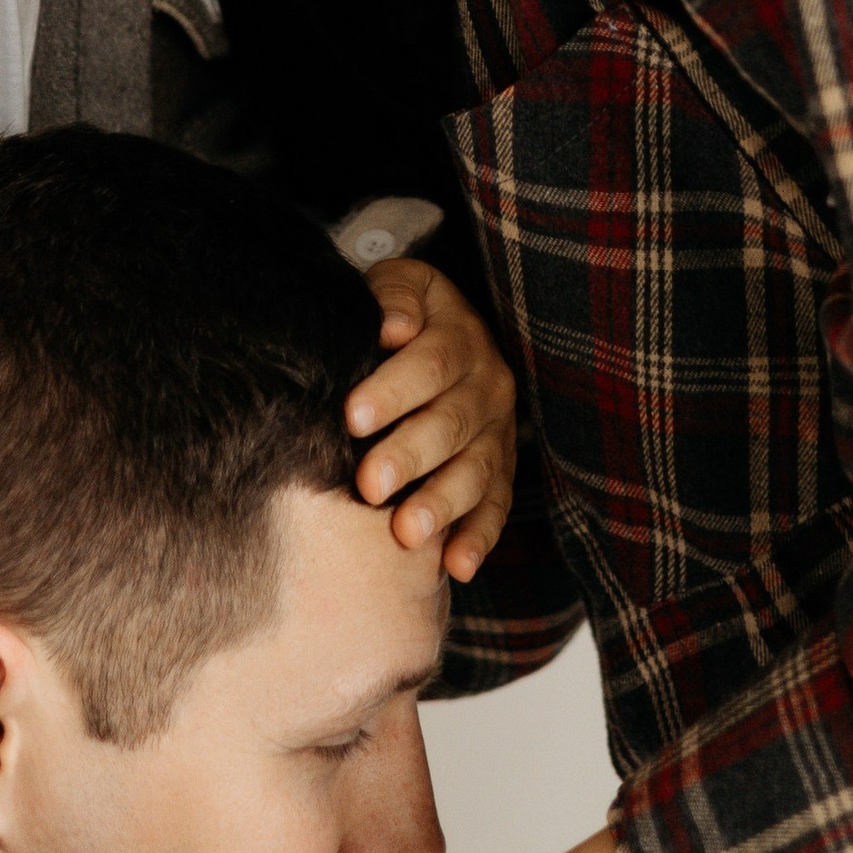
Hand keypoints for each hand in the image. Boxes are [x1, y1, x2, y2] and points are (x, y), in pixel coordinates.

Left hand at [347, 261, 515, 578]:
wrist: (446, 331)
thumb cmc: (400, 314)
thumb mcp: (398, 285)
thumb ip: (393, 297)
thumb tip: (393, 326)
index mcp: (460, 337)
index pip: (431, 363)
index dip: (393, 391)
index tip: (353, 417)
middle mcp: (488, 387)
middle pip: (451, 423)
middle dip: (410, 456)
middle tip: (370, 484)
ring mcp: (498, 433)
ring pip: (476, 471)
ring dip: (442, 503)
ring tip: (406, 532)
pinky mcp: (500, 472)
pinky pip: (496, 508)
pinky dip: (478, 538)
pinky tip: (456, 567)